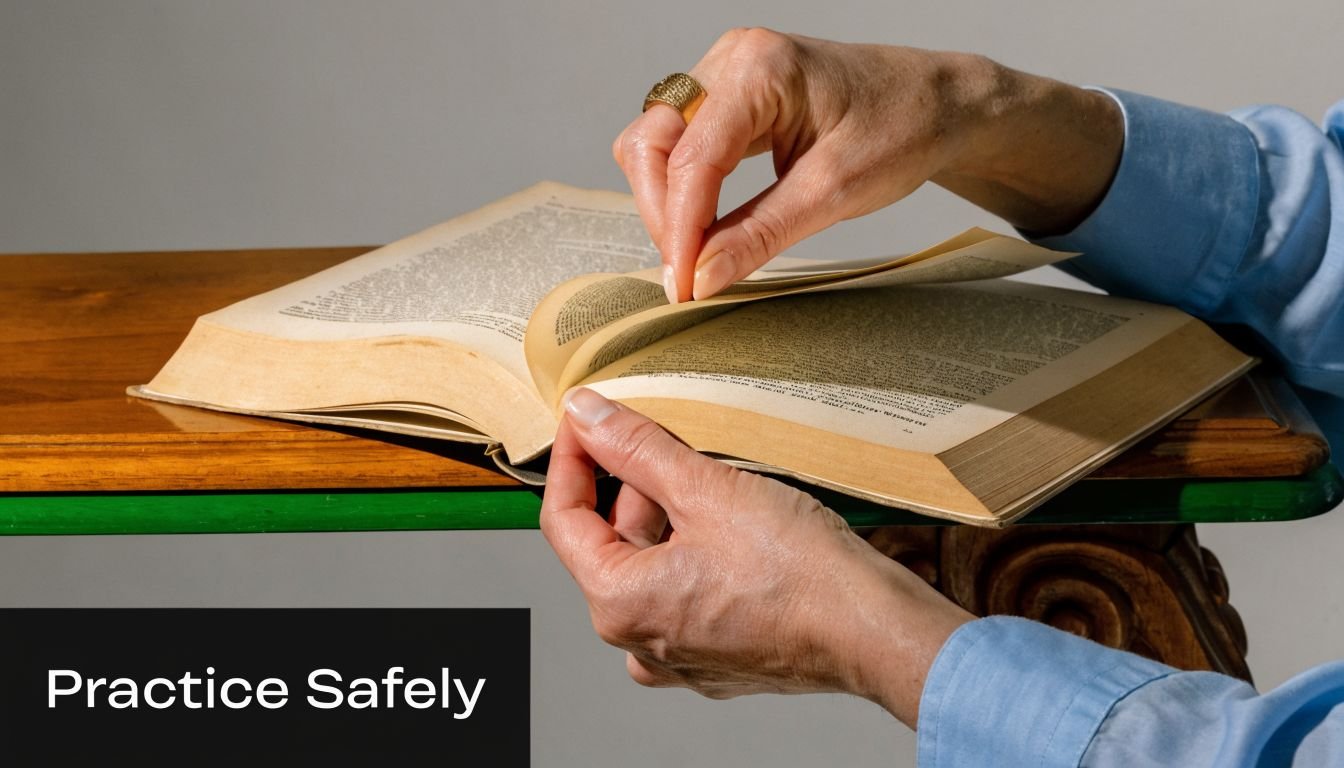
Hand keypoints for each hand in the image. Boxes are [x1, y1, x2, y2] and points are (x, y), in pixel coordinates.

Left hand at [540, 388, 972, 725]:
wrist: (875, 629)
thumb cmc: (800, 573)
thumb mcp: (706, 488)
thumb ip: (635, 448)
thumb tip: (587, 416)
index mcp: (619, 604)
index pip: (564, 519)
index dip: (572, 458)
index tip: (587, 419)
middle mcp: (640, 640)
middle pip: (611, 542)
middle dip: (633, 485)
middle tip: (669, 437)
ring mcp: (682, 655)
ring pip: (651, 566)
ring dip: (671, 518)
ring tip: (714, 481)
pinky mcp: (721, 656)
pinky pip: (688, 594)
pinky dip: (698, 556)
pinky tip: (733, 530)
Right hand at [615, 28, 1121, 302]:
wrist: (938, 103)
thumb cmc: (903, 127)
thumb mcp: (835, 192)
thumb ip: (759, 234)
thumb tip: (702, 275)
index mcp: (761, 68)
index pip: (692, 156)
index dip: (680, 227)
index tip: (684, 284)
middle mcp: (732, 60)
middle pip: (653, 143)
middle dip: (663, 214)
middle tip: (687, 276)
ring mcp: (724, 74)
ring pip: (655, 143)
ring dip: (665, 203)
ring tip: (696, 256)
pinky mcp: (727, 97)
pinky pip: (679, 144)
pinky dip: (682, 190)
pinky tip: (704, 228)